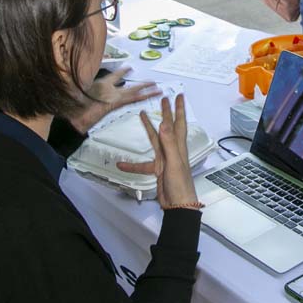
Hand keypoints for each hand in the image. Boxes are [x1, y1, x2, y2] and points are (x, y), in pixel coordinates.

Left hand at [67, 68, 161, 132]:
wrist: (72, 119)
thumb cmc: (73, 103)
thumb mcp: (78, 84)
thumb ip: (83, 76)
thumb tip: (80, 66)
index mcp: (101, 85)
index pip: (115, 76)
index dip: (122, 71)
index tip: (130, 67)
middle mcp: (109, 92)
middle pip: (129, 86)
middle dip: (142, 84)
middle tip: (153, 81)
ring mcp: (112, 98)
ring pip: (132, 92)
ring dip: (144, 90)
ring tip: (156, 88)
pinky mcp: (113, 105)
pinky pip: (128, 100)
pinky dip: (139, 97)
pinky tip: (146, 95)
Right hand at [117, 95, 198, 209]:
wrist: (178, 205)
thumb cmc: (180, 185)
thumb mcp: (173, 162)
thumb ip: (168, 143)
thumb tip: (164, 124)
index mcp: (178, 147)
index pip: (179, 123)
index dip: (179, 109)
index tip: (178, 96)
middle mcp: (173, 150)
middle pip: (168, 127)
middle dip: (166, 113)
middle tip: (163, 100)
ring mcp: (165, 159)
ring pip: (155, 140)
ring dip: (149, 128)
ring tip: (142, 116)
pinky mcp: (158, 169)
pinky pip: (143, 164)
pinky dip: (132, 164)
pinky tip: (122, 165)